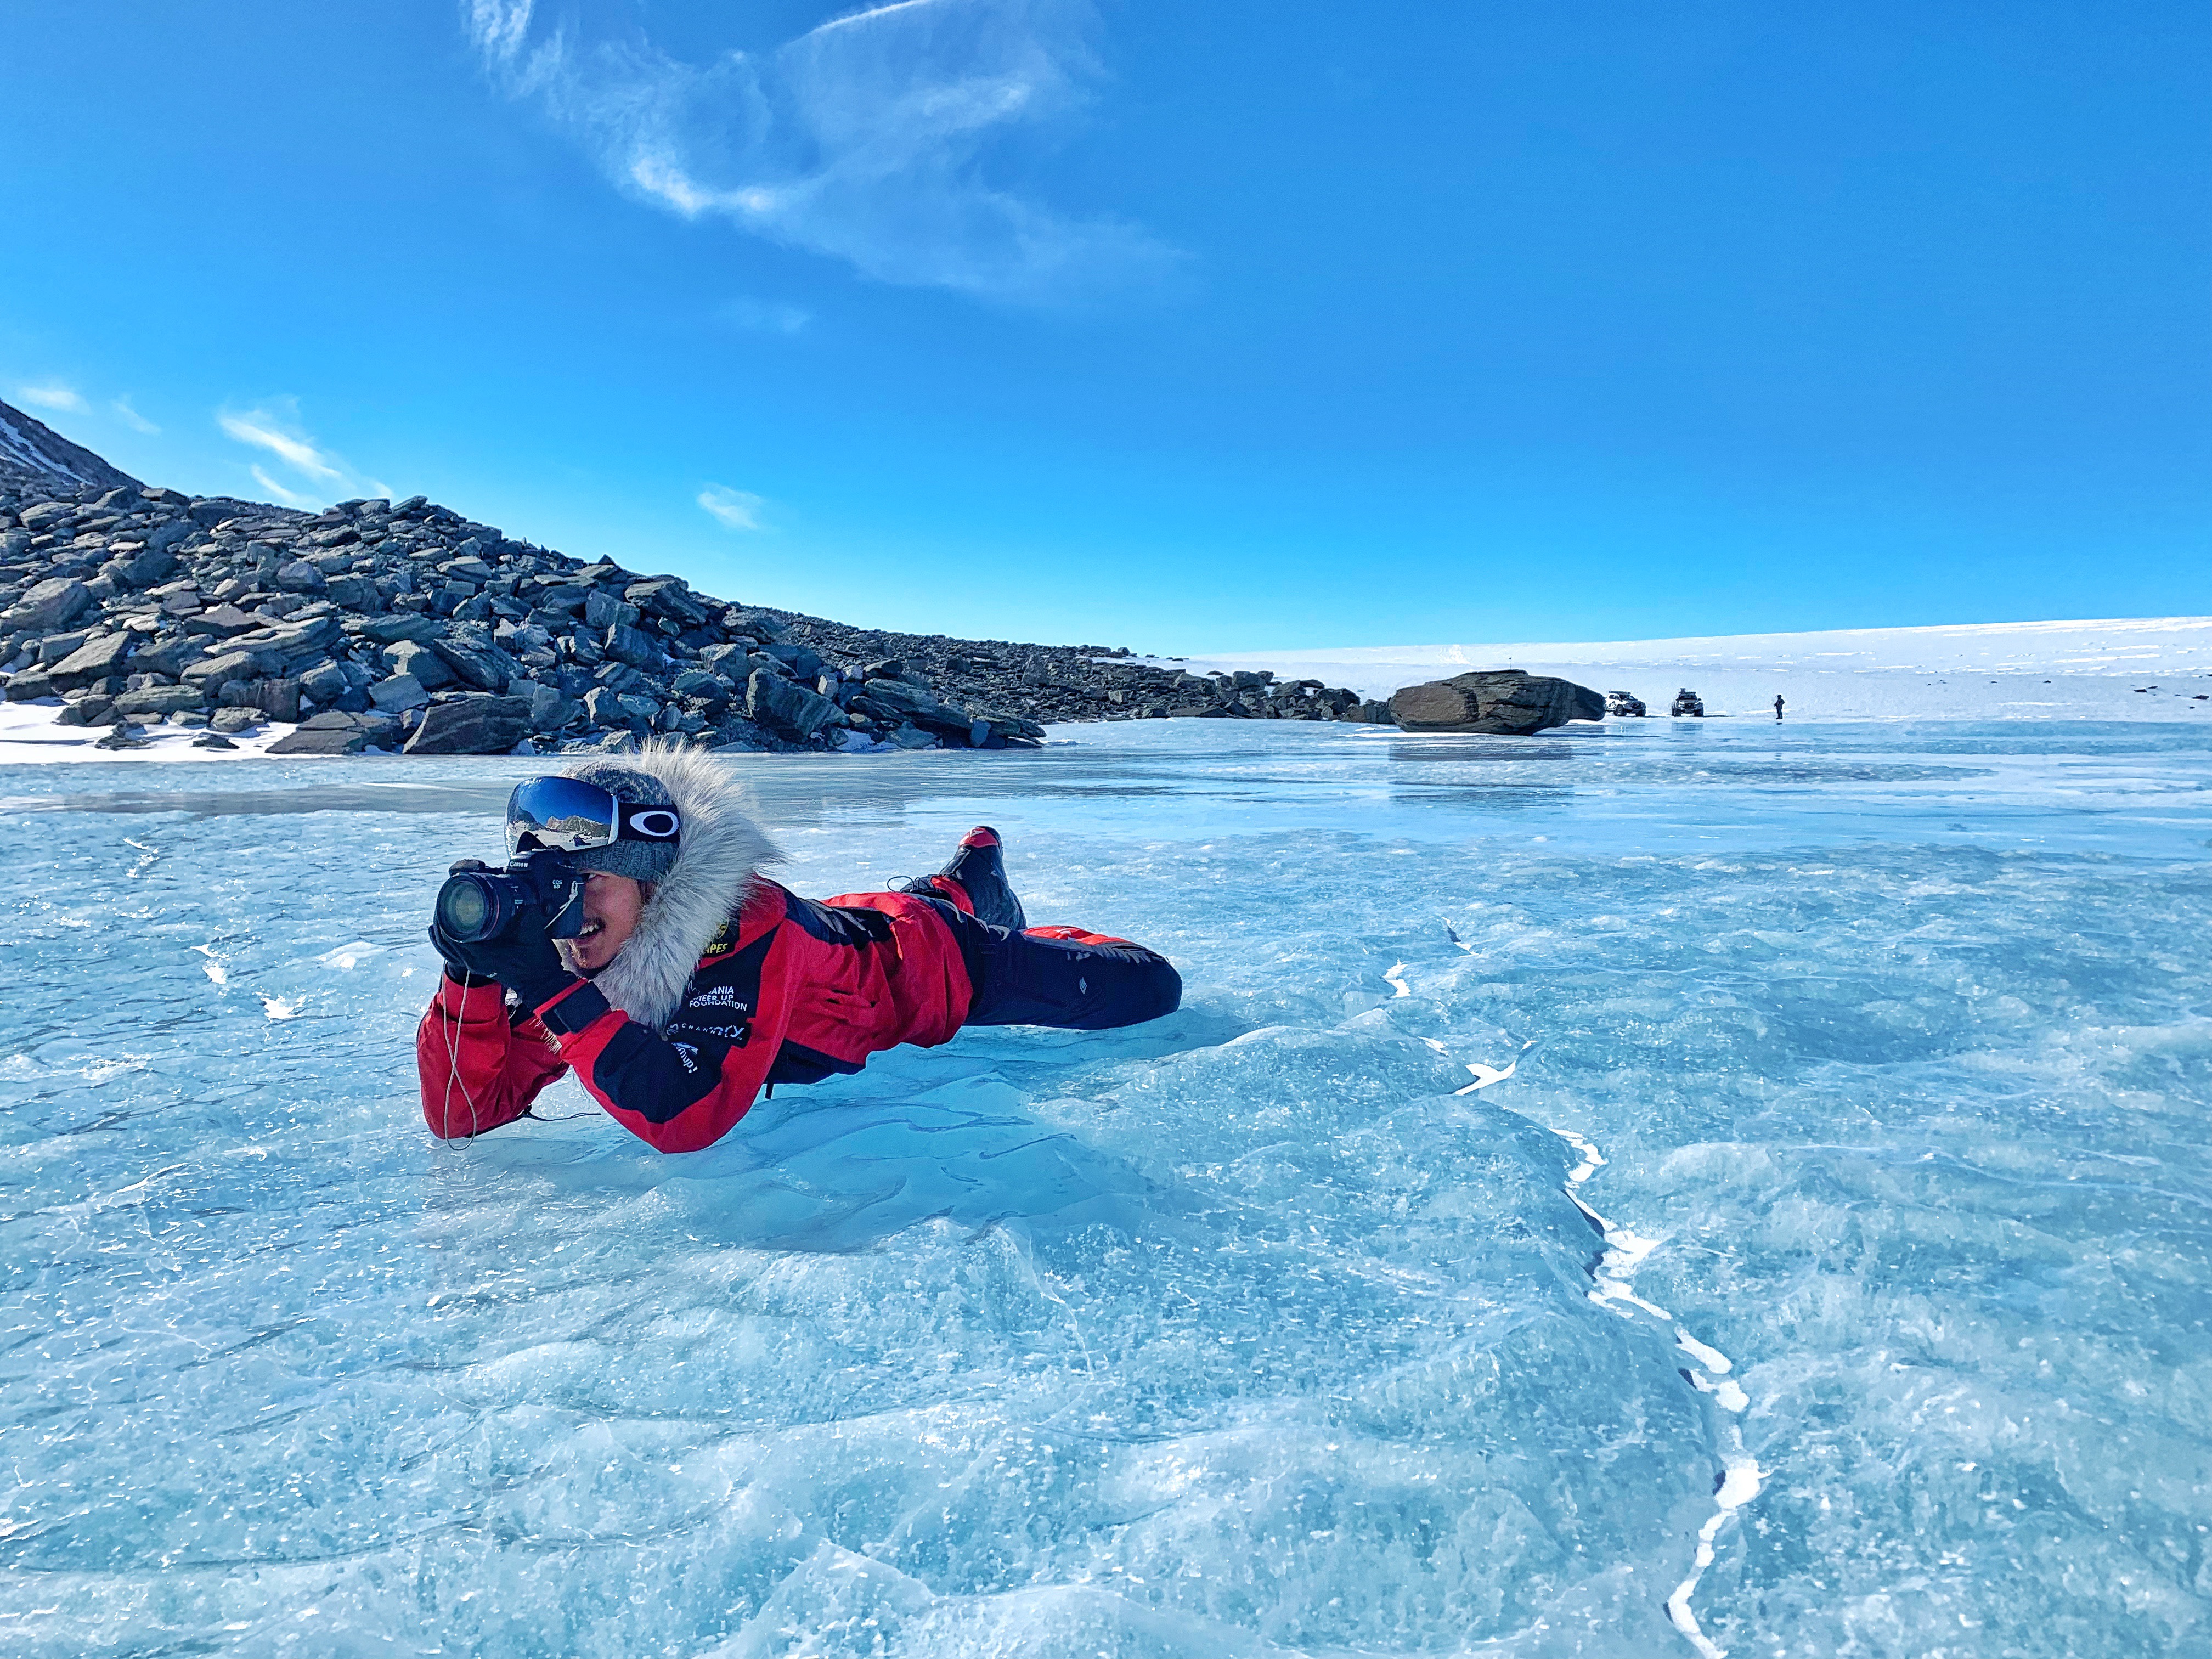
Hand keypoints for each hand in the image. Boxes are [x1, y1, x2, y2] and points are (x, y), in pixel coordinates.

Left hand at [429, 906, 575, 1011]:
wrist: (542, 982)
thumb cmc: (536, 961)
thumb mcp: (532, 930)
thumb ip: (525, 908)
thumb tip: (519, 888)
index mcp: (481, 953)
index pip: (450, 932)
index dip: (444, 915)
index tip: (446, 899)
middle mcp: (472, 961)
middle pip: (444, 939)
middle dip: (440, 919)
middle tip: (442, 901)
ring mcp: (473, 966)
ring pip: (446, 948)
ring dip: (441, 931)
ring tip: (440, 914)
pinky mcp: (477, 966)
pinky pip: (453, 955)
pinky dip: (446, 943)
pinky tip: (442, 933)